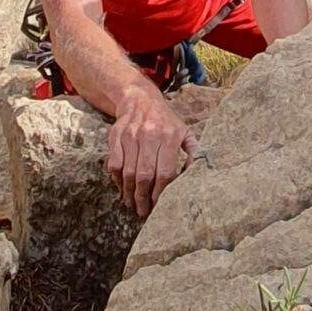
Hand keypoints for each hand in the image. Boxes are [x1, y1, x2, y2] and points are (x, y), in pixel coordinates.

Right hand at [106, 84, 194, 218]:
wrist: (140, 99)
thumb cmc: (166, 121)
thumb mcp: (185, 132)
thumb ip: (194, 152)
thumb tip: (198, 175)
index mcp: (170, 136)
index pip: (165, 172)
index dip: (161, 192)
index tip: (159, 205)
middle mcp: (150, 135)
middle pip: (144, 175)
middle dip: (143, 197)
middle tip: (143, 211)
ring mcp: (131, 135)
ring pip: (128, 172)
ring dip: (129, 193)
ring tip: (132, 204)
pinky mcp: (116, 136)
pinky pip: (114, 164)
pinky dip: (116, 180)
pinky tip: (122, 188)